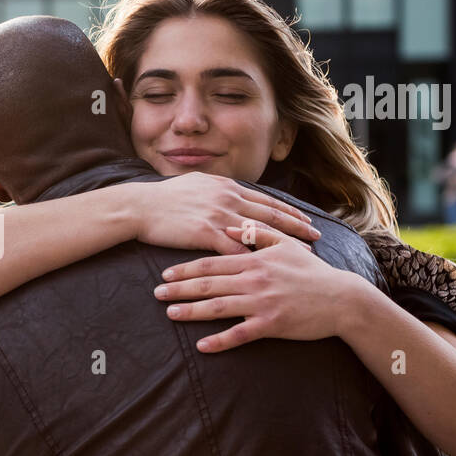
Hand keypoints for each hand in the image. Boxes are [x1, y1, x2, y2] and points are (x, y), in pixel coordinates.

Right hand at [130, 172, 320, 255]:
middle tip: (317, 236)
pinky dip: (255, 260)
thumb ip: (216, 189)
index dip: (288, 211)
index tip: (305, 219)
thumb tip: (230, 192)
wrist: (139, 206)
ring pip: (260, 232)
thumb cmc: (162, 198)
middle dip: (296, 226)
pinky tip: (270, 271)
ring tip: (302, 255)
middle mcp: (228, 198)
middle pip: (270, 215)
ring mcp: (218, 215)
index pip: (266, 200)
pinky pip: (236, 249)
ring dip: (284, 244)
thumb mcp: (195, 184)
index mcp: (227, 187)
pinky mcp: (206, 233)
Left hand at [153, 223, 367, 351]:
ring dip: (192, 311)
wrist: (341, 299)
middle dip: (180, 289)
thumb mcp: (286, 246)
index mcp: (255, 260)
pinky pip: (240, 334)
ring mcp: (262, 302)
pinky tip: (202, 346)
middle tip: (156, 293)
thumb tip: (234, 226)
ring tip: (170, 314)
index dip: (186, 268)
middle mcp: (254, 279)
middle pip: (209, 283)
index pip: (213, 262)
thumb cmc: (312, 272)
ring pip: (219, 307)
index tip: (166, 274)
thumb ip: (259, 234)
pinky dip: (220, 341)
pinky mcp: (272, 323)